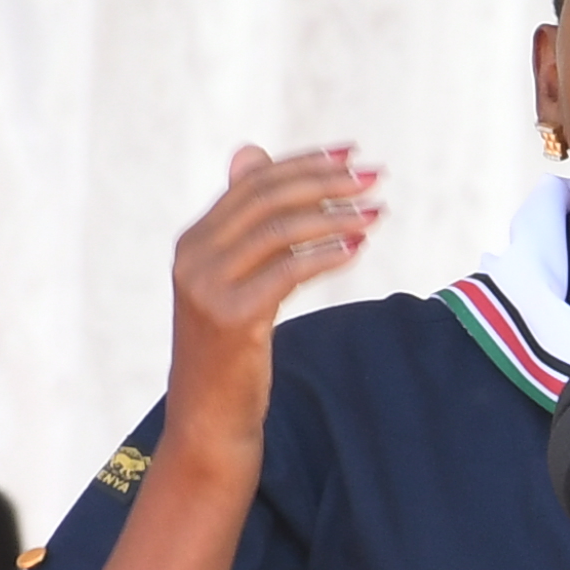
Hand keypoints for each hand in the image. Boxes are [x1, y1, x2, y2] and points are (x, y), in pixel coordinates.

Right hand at [167, 147, 383, 457]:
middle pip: (267, 199)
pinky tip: (358, 249)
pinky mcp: (231, 317)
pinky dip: (327, 255)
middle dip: (326, 182)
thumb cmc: (228, 349)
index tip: (351, 154)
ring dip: (335, 216)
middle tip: (375, 176)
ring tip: (376, 212)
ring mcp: (208, 287)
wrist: (207, 417)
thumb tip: (251, 152)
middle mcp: (193, 257)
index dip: (304, 164)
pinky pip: (288, 270)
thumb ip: (243, 221)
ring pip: (279, 230)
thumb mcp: (232, 279)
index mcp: (193, 241)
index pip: (254, 184)